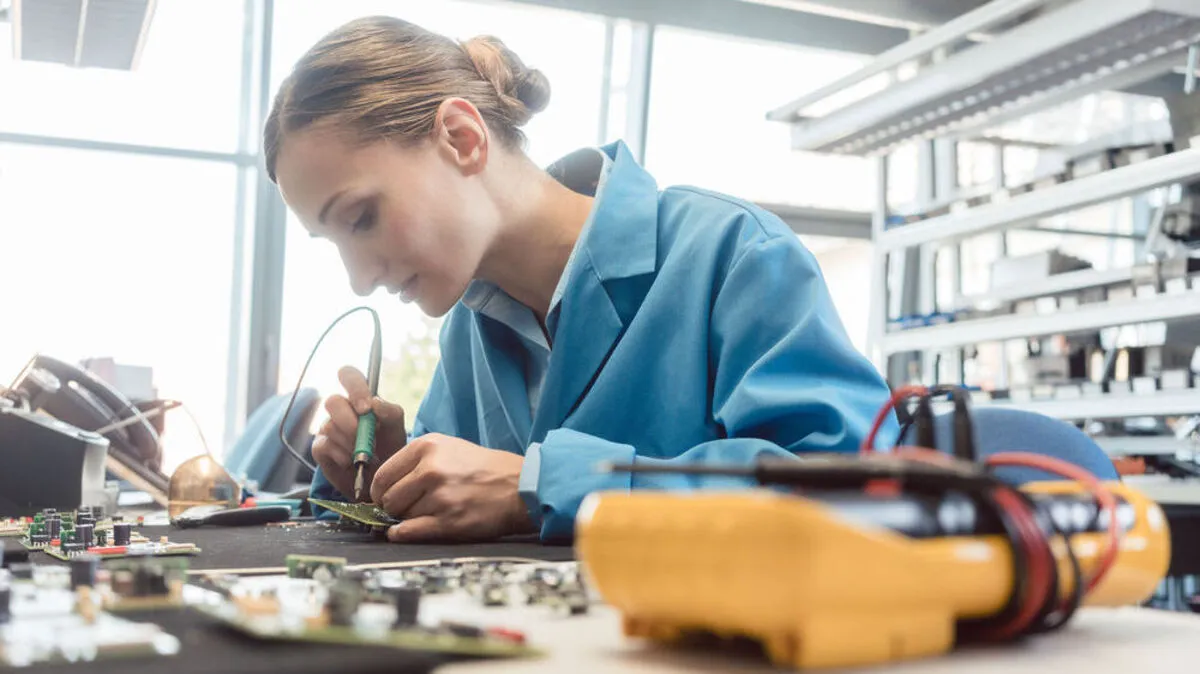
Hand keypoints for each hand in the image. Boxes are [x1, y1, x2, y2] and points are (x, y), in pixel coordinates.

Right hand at [311, 366, 406, 500]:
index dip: (354, 387)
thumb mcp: (396, 430)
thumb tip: (375, 403)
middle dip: (350, 422)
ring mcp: (328, 428)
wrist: (380, 480)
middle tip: (365, 437)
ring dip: (351, 443)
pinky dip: (342, 455)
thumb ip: (390, 413)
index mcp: (360, 399)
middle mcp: (341, 410)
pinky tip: (351, 462)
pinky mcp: (320, 448)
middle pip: (332, 401)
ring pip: (329, 426)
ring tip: (365, 456)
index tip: (365, 409)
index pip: (348, 375)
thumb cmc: (389, 449)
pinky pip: (324, 445)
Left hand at [369, 433, 534, 541]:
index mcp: (427, 446)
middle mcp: (431, 468)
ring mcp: (440, 496)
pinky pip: (410, 532)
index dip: (379, 491)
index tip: (384, 498)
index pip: (382, 475)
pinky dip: (403, 534)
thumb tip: (382, 487)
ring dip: (408, 519)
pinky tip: (406, 532)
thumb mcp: (448, 448)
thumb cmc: (483, 468)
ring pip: (401, 516)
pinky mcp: (449, 520)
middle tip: (409, 508)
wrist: (519, 486)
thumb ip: (415, 462)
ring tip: (430, 513)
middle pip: (388, 498)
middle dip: (393, 507)